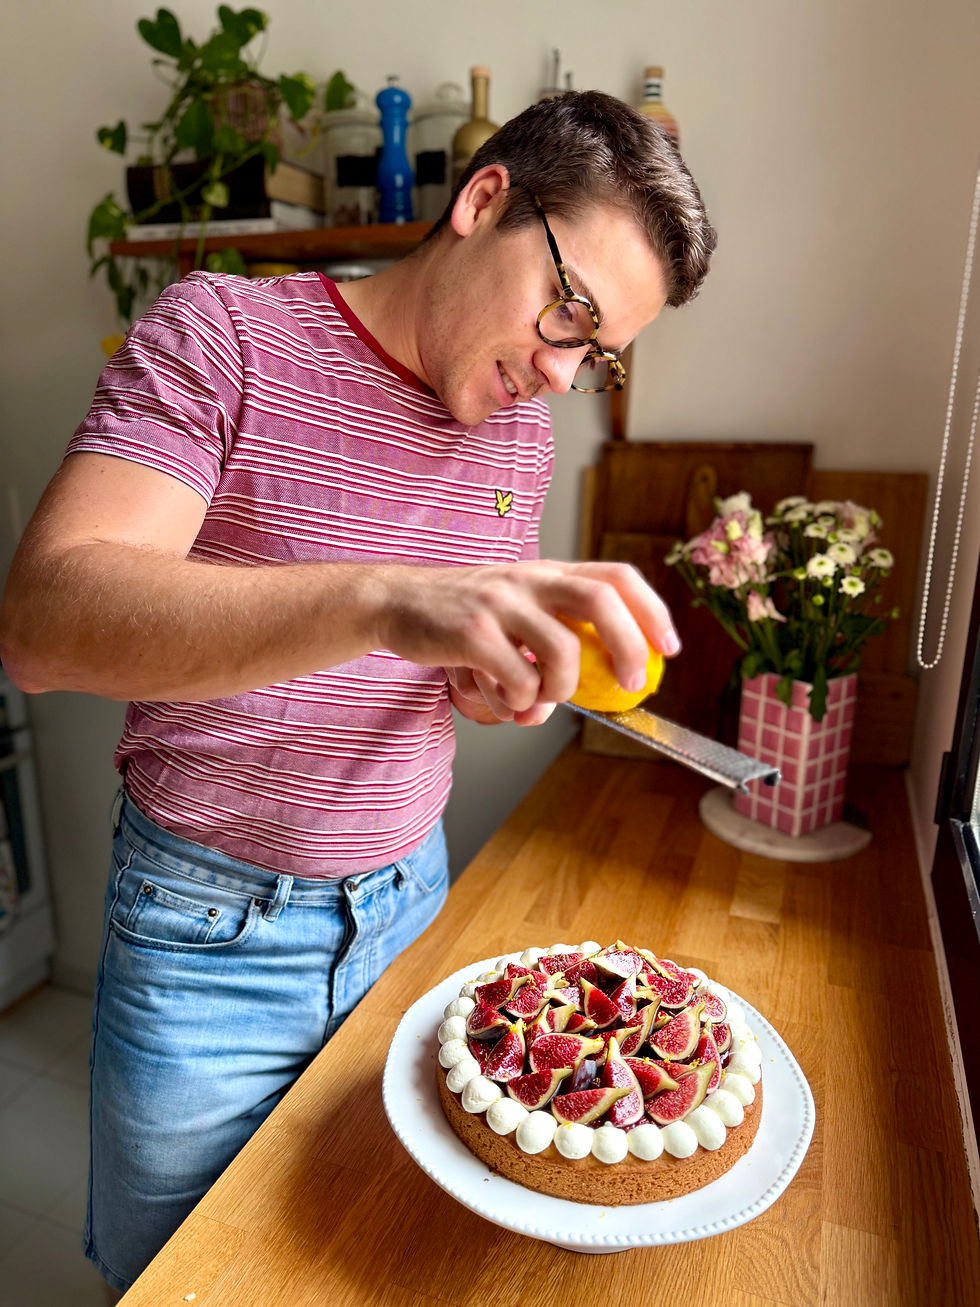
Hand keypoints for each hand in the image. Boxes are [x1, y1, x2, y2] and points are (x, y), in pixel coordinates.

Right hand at [378, 559, 678, 716]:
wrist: (396, 602)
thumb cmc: (460, 617)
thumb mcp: (511, 618)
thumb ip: (544, 653)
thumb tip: (556, 706)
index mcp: (547, 573)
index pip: (615, 577)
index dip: (651, 611)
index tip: (668, 648)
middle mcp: (530, 579)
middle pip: (601, 601)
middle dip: (629, 647)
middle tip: (630, 683)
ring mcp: (502, 603)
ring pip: (563, 653)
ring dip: (560, 691)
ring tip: (534, 702)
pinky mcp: (473, 632)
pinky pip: (520, 680)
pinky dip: (519, 702)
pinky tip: (499, 697)